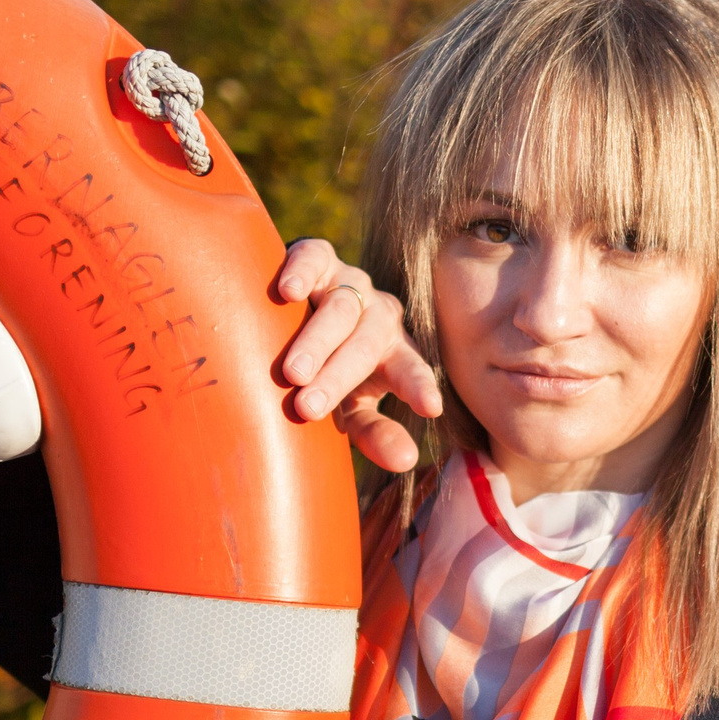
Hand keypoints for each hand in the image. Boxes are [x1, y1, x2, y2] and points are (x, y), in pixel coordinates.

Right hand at [272, 238, 442, 472]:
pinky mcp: (319, 258)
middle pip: (366, 345)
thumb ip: (375, 433)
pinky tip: (287, 292)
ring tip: (292, 372)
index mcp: (394, 354)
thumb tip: (407, 460)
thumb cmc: (326, 375)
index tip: (431, 408)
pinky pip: (314, 258)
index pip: (412, 370)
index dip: (419, 386)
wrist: (288, 319)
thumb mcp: (351, 410)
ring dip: (317, 341)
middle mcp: (379, 316)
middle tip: (306, 407)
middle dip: (337, 377)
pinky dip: (301, 271)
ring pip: (341, 309)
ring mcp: (351, 284)